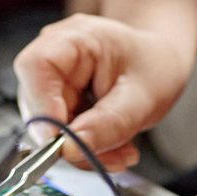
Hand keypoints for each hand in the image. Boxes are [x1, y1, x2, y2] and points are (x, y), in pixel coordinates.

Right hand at [13, 14, 195, 171]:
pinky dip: (87, 146)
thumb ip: (109, 123)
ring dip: (83, 149)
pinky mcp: (59, 99)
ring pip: (49, 127)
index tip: (62, 143)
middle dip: (72, 140)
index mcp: (75, 38)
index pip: (36, 66)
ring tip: (122, 151)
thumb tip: (70, 149)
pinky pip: (62, 133)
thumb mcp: (143, 98)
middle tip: (110, 157)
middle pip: (39, 105)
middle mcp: (56, 55)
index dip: (41, 107)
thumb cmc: (155, 65)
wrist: (161, 62)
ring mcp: (55, 78)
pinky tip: (114, 146)